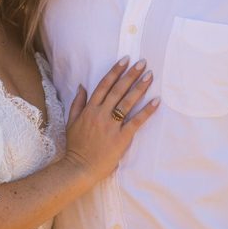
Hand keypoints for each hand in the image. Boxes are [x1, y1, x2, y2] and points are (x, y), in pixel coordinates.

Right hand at [64, 58, 158, 182]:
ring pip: (127, 102)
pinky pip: (136, 121)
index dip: (115, 71)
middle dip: (131, 75)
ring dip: (140, 87)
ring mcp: (112, 125)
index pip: (104, 85)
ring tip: (150, 76)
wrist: (80, 167)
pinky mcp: (121, 137)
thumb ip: (77, 103)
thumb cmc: (76, 146)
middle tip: (142, 63)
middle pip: (118, 90)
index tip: (125, 60)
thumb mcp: (71, 122)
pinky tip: (156, 101)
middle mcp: (101, 114)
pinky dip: (147, 111)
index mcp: (90, 109)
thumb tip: (82, 85)